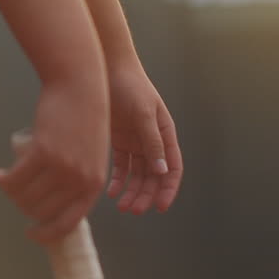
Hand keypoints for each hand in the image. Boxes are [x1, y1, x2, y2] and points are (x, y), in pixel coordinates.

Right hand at [0, 75, 109, 244]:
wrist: (82, 88)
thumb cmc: (86, 119)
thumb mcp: (92, 155)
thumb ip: (78, 179)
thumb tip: (53, 203)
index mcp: (93, 186)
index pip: (67, 224)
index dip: (46, 233)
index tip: (31, 232)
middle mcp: (79, 180)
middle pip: (41, 211)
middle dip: (23, 208)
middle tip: (15, 196)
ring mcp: (62, 167)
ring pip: (26, 195)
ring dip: (11, 193)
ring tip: (6, 182)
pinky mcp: (43, 151)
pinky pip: (16, 177)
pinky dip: (3, 179)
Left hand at [106, 60, 181, 214]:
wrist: (106, 67)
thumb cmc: (130, 85)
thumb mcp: (143, 112)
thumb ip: (152, 140)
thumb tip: (162, 170)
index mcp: (165, 134)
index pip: (172, 168)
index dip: (168, 189)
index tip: (160, 207)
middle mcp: (152, 141)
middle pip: (153, 176)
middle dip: (146, 195)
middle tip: (134, 210)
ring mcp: (135, 141)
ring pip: (137, 175)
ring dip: (132, 192)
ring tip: (123, 207)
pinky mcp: (118, 140)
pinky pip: (121, 166)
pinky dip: (118, 181)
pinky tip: (112, 193)